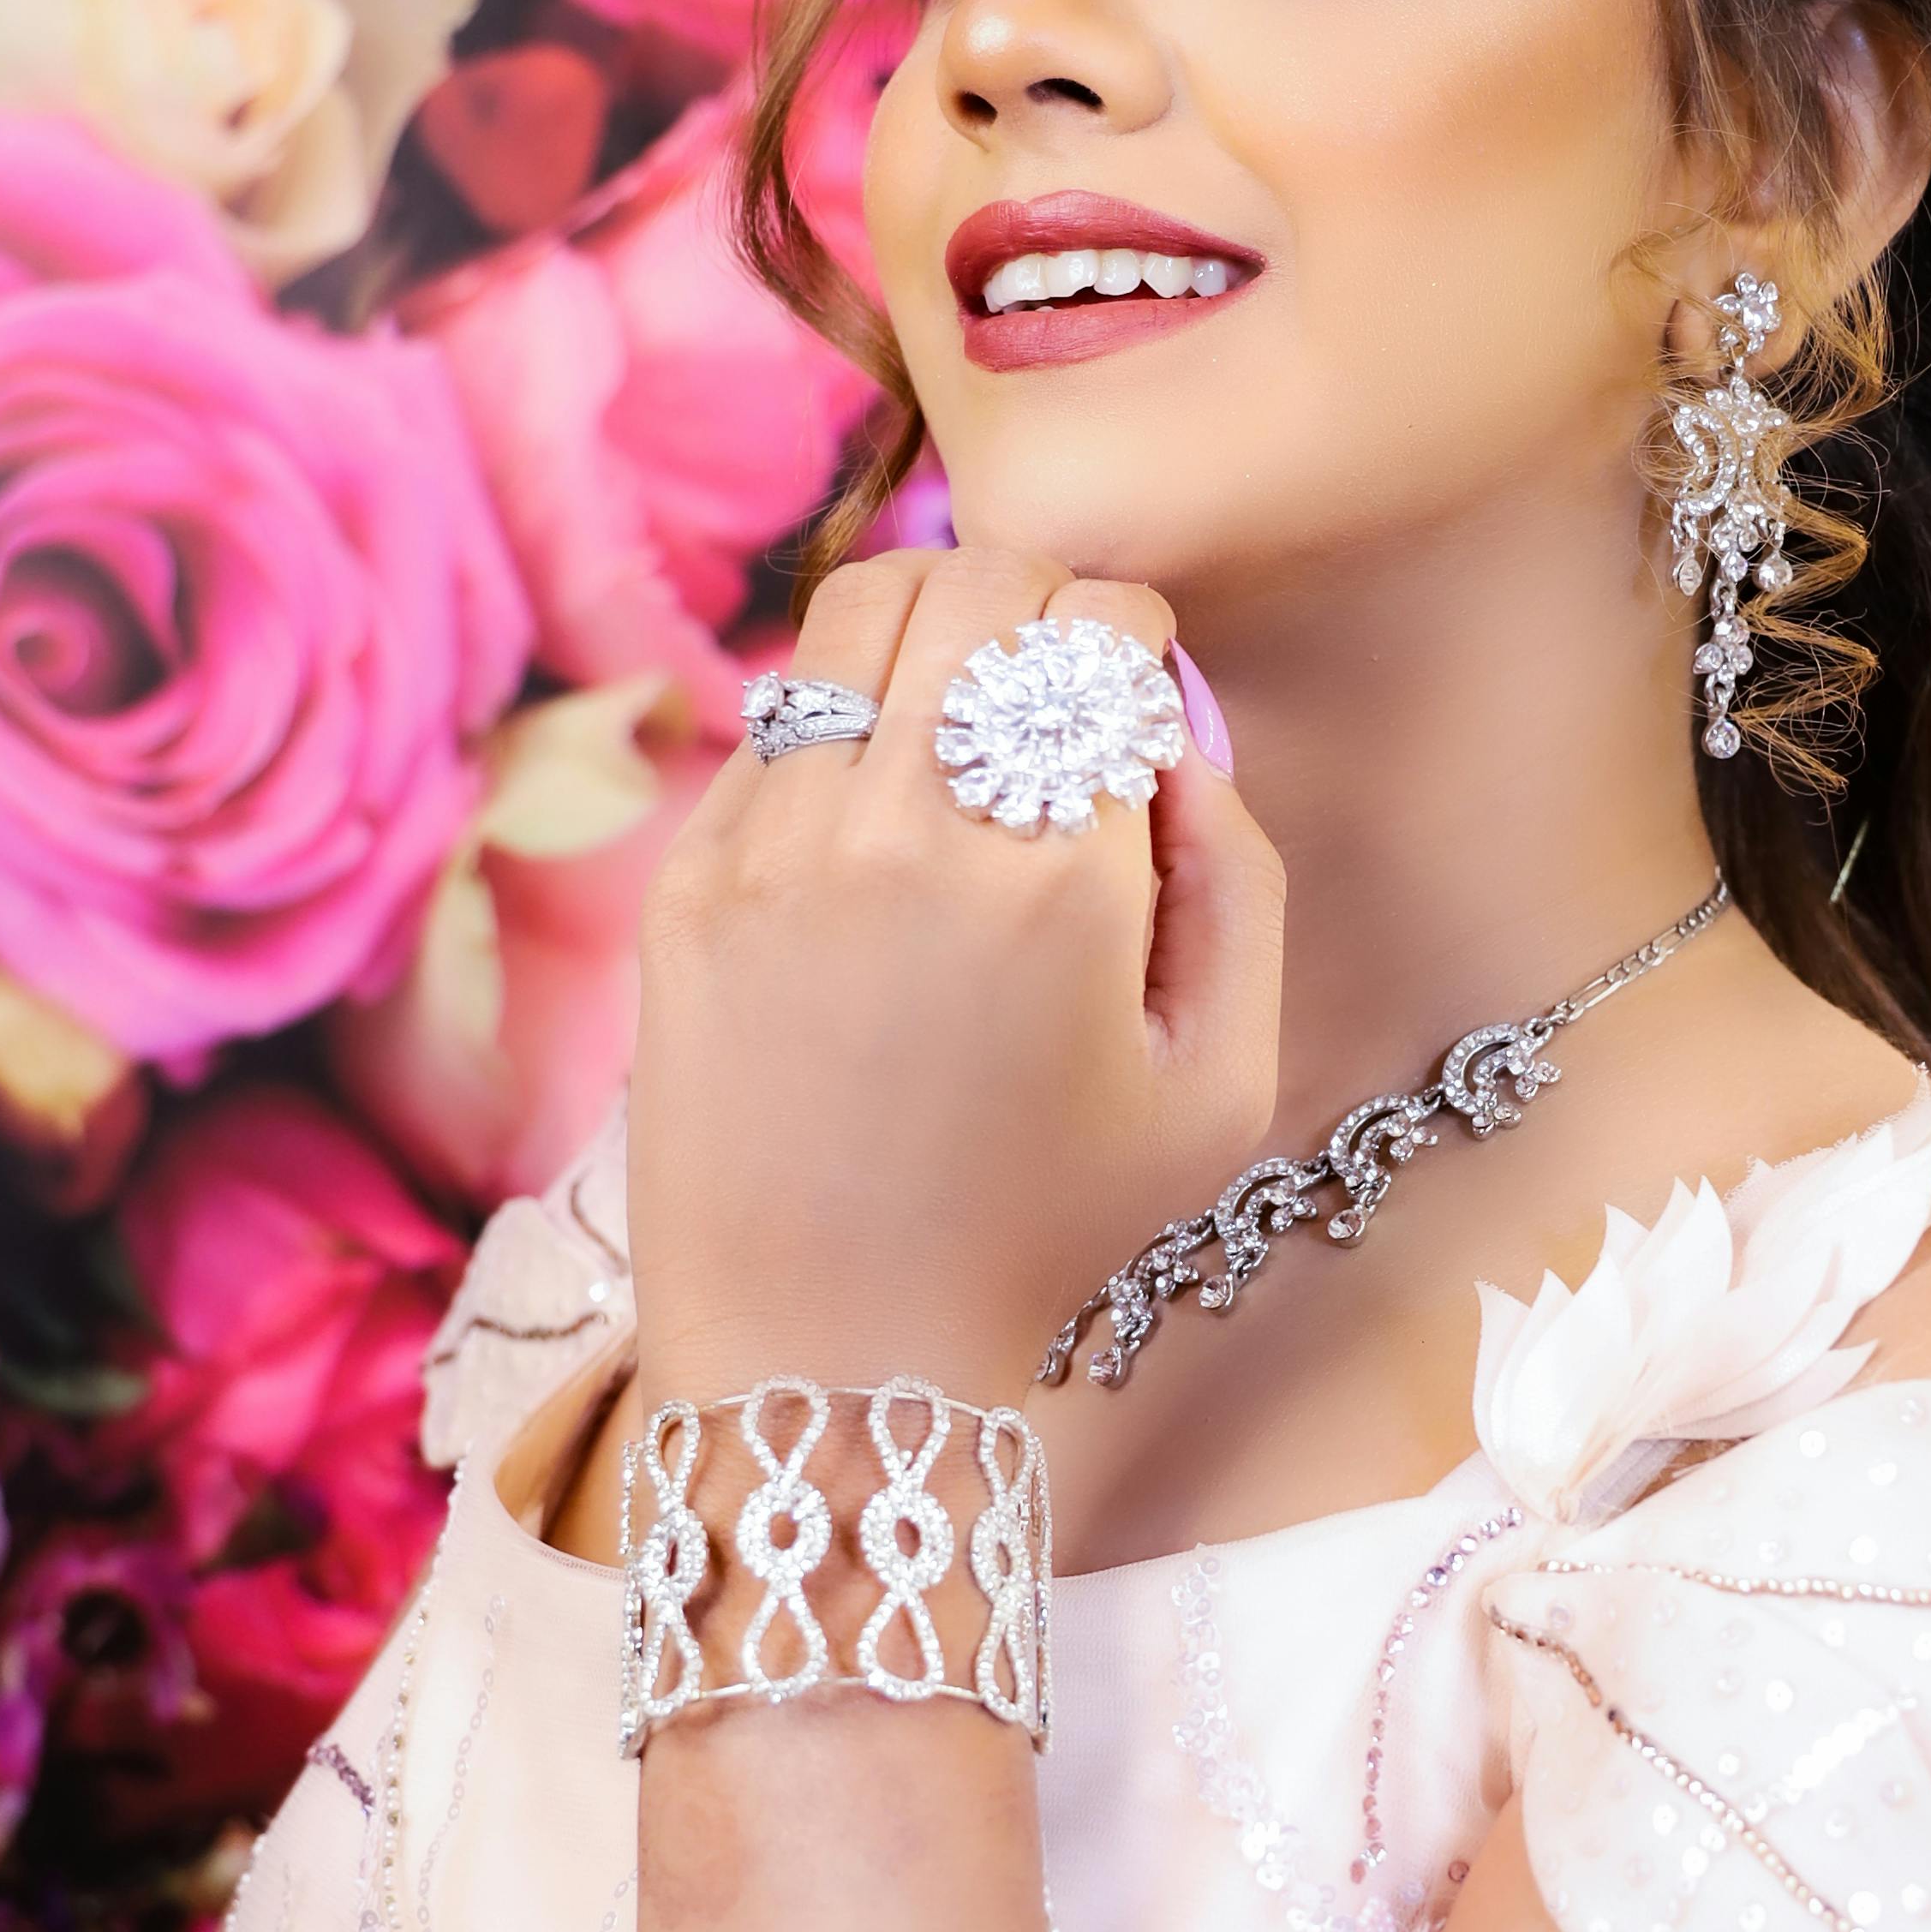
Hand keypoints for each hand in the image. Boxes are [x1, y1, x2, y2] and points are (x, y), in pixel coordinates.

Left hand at [632, 545, 1282, 1404]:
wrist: (832, 1350)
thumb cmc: (1043, 1232)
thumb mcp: (1220, 1085)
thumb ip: (1241, 881)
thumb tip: (1170, 739)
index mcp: (1057, 881)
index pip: (1100, 630)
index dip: (1132, 641)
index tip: (1129, 701)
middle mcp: (906, 834)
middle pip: (977, 580)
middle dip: (1036, 602)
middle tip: (1048, 682)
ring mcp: (776, 849)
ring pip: (858, 612)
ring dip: (927, 628)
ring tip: (955, 711)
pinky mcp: (689, 883)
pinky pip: (777, 721)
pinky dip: (840, 730)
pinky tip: (868, 824)